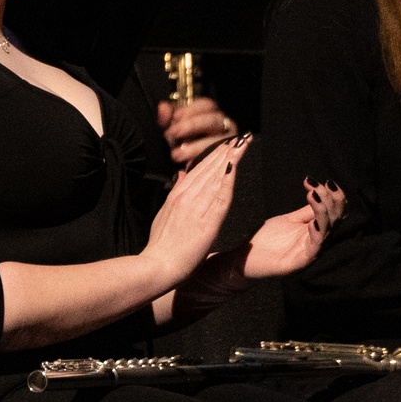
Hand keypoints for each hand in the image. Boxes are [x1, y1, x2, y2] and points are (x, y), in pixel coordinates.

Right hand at [144, 136, 249, 279]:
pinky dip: (228, 180)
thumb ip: (175, 194)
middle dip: (225, 151)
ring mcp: (196, 207)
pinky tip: (235, 167)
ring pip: (216, 177)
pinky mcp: (207, 220)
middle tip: (239, 136)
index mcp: (177, 196)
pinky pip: (220, 196)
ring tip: (241, 144)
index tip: (226, 143)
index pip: (199, 170)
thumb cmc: (161, 246)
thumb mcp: (164, 215)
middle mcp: (187, 197)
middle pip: (209, 169)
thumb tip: (182, 176)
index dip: (214, 155)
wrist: (159, 265)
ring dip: (229, 159)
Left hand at [157, 94, 233, 163]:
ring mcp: (229, 143)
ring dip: (196, 146)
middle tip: (174, 133)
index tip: (175, 118)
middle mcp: (224, 127)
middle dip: (191, 125)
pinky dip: (202, 160)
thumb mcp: (173, 132)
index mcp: (212, 116)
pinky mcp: (228, 159)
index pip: (207, 105)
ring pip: (217, 140)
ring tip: (177, 154)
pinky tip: (188, 164)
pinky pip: (219, 158)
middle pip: (213, 119)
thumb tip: (163, 107)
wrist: (190, 173)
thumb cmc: (183, 146)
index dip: (190, 110)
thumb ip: (167, 119)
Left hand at [240, 181, 345, 281]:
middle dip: (329, 199)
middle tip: (314, 185)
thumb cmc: (266, 240)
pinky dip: (317, 234)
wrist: (245, 258)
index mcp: (317, 230)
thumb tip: (320, 191)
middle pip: (335, 219)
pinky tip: (313, 223)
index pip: (335, 211)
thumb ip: (306, 211)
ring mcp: (310, 253)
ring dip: (323, 212)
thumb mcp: (289, 220)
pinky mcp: (300, 263)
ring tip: (314, 196)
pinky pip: (314, 248)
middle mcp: (318, 241)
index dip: (332, 194)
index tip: (313, 180)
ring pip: (327, 231)